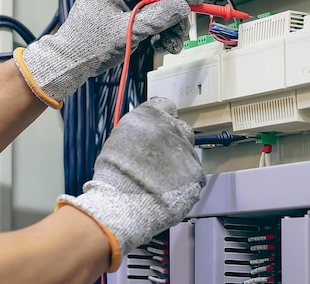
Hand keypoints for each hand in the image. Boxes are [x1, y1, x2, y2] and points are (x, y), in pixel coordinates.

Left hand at [14, 0, 202, 107]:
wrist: (71, 64)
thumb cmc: (90, 47)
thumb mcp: (127, 32)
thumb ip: (156, 18)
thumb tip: (183, 7)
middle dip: (173, 14)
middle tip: (183, 32)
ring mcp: (120, 1)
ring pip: (156, 7)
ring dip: (169, 26)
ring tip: (172, 46)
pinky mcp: (125, 14)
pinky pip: (150, 17)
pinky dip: (161, 31)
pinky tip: (163, 45)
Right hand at [56, 97, 205, 271]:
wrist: (123, 203)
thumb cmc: (113, 175)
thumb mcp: (119, 139)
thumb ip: (138, 130)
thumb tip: (145, 133)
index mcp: (152, 116)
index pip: (166, 106)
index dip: (163, 119)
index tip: (160, 129)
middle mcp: (172, 128)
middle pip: (181, 129)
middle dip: (174, 141)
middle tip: (161, 159)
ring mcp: (186, 149)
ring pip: (188, 152)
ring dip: (180, 162)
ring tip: (162, 180)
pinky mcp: (196, 171)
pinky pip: (194, 174)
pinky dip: (185, 182)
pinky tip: (169, 190)